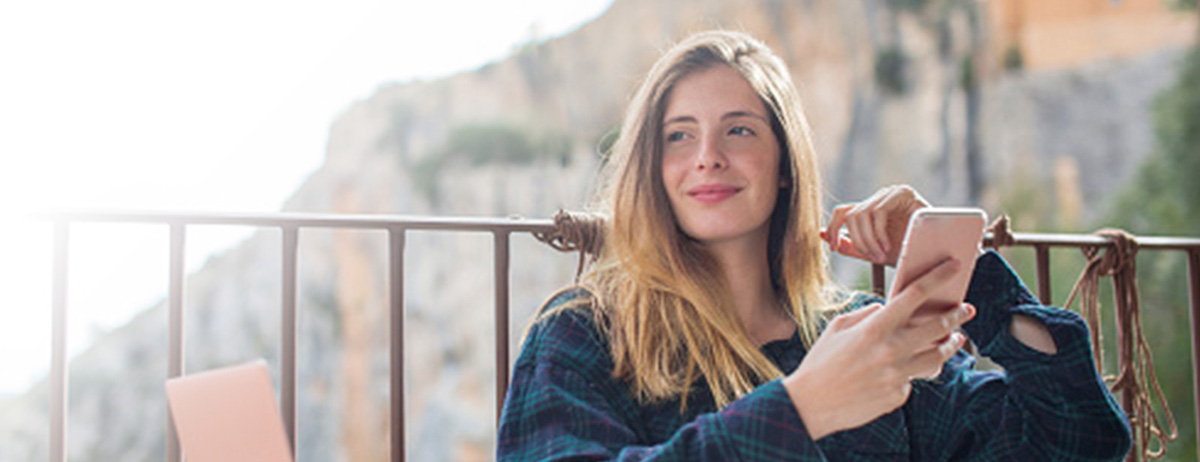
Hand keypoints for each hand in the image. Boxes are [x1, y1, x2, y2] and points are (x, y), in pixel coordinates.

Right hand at [782, 258, 975, 439]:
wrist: (811, 405)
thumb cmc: (821, 363)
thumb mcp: (838, 328)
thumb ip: (866, 313)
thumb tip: (886, 308)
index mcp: (875, 328)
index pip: (914, 295)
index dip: (938, 278)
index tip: (953, 267)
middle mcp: (891, 350)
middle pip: (938, 326)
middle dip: (957, 314)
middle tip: (966, 308)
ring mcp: (897, 375)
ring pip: (937, 356)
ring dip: (950, 344)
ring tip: (956, 338)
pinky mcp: (898, 395)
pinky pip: (912, 379)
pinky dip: (911, 371)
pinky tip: (902, 370)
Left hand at [821, 185, 929, 265]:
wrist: (938, 252)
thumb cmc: (907, 251)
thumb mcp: (874, 251)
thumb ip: (850, 245)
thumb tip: (822, 235)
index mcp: (870, 209)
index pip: (842, 212)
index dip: (832, 229)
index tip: (832, 247)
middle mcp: (878, 197)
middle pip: (850, 215)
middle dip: (857, 241)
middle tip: (871, 257)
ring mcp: (890, 193)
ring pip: (861, 214)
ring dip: (868, 239)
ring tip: (880, 255)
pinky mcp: (902, 193)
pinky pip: (878, 212)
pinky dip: (878, 233)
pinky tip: (888, 246)